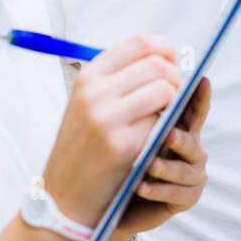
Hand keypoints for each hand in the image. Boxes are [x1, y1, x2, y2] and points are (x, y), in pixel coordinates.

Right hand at [41, 34, 181, 227]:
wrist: (64, 197)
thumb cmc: (82, 148)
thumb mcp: (86, 104)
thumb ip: (118, 79)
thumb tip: (164, 58)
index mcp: (88, 78)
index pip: (140, 43)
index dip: (165, 49)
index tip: (173, 61)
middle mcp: (95, 93)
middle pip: (158, 64)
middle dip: (176, 77)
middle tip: (175, 94)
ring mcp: (108, 119)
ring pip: (165, 90)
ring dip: (175, 101)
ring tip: (166, 115)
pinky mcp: (123, 145)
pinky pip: (162, 122)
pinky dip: (166, 127)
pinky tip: (155, 138)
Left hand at [110, 77, 210, 240]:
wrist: (116, 200)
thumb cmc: (124, 158)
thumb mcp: (131, 130)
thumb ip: (142, 110)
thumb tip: (139, 85)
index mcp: (181, 126)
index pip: (193, 107)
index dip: (199, 95)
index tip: (202, 80)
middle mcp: (192, 147)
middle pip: (192, 139)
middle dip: (181, 137)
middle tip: (169, 135)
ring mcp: (192, 173)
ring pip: (185, 169)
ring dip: (166, 167)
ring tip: (150, 165)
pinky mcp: (187, 197)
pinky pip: (177, 193)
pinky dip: (158, 190)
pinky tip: (142, 187)